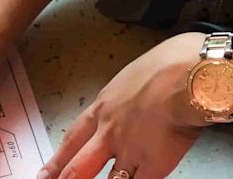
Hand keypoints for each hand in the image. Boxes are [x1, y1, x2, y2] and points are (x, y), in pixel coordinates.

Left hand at [41, 33, 209, 178]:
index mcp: (104, 106)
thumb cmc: (171, 64)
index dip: (56, 160)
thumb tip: (136, 96)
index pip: (72, 139)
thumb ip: (129, 94)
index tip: (44, 174)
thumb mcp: (136, 74)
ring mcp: (129, 151)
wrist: (188, 76)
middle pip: (78, 167)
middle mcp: (110, 132)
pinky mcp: (153, 165)